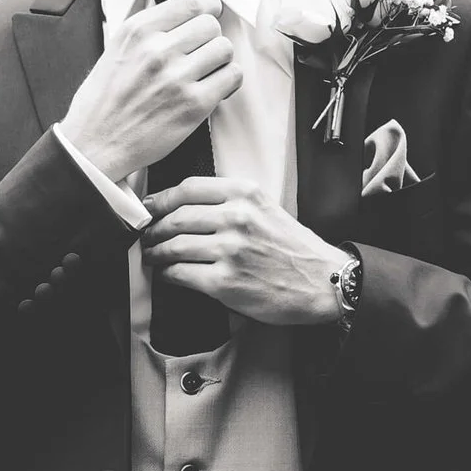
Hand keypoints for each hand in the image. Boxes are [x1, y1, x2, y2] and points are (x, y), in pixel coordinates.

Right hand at [60, 0, 240, 187]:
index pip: (194, 1)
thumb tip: (179, 10)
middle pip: (212, 25)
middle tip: (200, 54)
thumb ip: (146, 28)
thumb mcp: (115, 49)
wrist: (95, 145)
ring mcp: (177, 78)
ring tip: (205, 72)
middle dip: (210, 38)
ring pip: (225, 48)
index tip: (209, 16)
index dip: (208, 8)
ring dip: (220, 60)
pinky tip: (213, 88)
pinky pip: (232, 77)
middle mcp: (157, 50)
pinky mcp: (193, 105)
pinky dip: (228, 81)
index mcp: (138, 31)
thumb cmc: (103, 101)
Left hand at [142, 176, 352, 327]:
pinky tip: (168, 274)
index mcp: (246, 194)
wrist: (323, 283)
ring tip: (152, 256)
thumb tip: (186, 208)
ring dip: (155, 253)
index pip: (189, 188)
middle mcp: (237, 217)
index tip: (150, 207)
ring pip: (174, 246)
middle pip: (176, 217)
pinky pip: (181, 274)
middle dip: (154, 229)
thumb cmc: (294, 250)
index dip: (162, 199)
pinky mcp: (225, 282)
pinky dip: (168, 274)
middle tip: (147, 236)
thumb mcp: (266, 209)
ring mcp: (230, 250)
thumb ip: (231, 203)